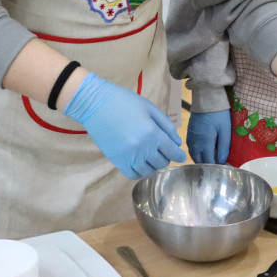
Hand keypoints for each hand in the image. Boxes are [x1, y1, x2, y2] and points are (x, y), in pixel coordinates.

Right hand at [64, 72, 185, 178]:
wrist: (96, 104)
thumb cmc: (125, 102)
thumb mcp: (149, 108)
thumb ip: (166, 125)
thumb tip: (177, 143)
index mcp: (153, 133)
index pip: (172, 152)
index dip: (179, 155)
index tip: (181, 156)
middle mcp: (143, 148)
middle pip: (162, 163)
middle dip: (166, 158)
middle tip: (163, 151)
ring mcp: (129, 157)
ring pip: (149, 171)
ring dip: (153, 166)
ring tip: (151, 157)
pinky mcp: (117, 161)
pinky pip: (133, 174)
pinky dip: (140, 172)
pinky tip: (140, 164)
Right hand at [187, 110, 230, 163]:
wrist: (206, 100)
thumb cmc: (218, 114)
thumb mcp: (225, 129)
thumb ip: (224, 146)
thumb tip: (222, 161)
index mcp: (205, 143)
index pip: (209, 161)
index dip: (216, 167)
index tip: (223, 168)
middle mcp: (195, 143)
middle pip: (199, 161)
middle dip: (208, 166)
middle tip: (217, 166)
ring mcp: (190, 138)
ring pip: (194, 156)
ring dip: (201, 160)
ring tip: (211, 161)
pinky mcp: (189, 134)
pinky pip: (191, 149)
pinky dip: (197, 154)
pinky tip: (203, 153)